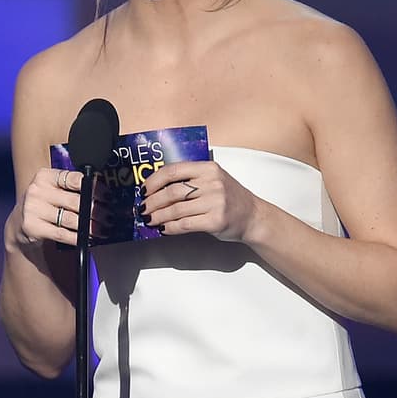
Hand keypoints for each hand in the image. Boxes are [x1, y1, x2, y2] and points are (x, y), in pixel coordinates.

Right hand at [12, 167, 104, 249]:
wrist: (19, 223)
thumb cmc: (42, 204)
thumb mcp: (52, 190)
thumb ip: (71, 188)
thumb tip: (101, 194)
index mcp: (44, 176)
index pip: (74, 179)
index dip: (94, 188)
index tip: (106, 196)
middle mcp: (36, 190)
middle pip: (75, 201)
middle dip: (95, 210)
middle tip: (108, 216)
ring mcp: (32, 209)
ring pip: (70, 219)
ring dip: (90, 226)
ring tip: (101, 229)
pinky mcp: (32, 227)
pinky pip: (62, 233)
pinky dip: (77, 237)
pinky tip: (87, 239)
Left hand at [141, 161, 260, 241]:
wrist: (253, 216)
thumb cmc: (230, 198)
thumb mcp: (213, 179)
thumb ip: (190, 179)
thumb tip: (157, 189)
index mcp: (208, 168)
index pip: (173, 171)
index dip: (153, 181)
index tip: (143, 190)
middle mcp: (212, 183)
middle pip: (171, 192)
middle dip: (152, 202)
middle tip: (143, 209)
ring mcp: (215, 202)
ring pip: (176, 210)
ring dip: (158, 216)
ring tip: (149, 220)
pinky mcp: (215, 221)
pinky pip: (185, 224)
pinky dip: (170, 227)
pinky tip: (163, 228)